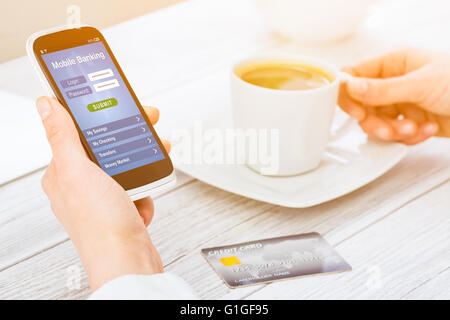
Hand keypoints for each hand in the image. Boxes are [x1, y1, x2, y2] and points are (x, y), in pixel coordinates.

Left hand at [36, 96, 169, 290]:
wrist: (128, 262)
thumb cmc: (101, 225)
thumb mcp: (79, 172)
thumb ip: (63, 136)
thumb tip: (45, 105)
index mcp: (63, 174)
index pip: (78, 133)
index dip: (99, 115)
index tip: (117, 103)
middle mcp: (81, 186)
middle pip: (106, 148)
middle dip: (129, 138)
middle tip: (147, 126)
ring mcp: (102, 199)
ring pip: (125, 167)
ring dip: (142, 164)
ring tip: (153, 160)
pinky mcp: (121, 210)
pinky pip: (136, 189)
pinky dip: (144, 191)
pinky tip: (143, 198)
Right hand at [339, 48, 449, 144]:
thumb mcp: (420, 84)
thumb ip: (381, 89)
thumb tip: (349, 87)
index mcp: (393, 63)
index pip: (354, 75)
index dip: (349, 94)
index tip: (355, 112)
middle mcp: (394, 82)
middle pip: (363, 105)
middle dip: (375, 121)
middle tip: (388, 129)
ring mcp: (402, 102)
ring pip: (377, 122)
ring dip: (393, 131)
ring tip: (414, 129)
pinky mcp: (410, 120)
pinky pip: (394, 133)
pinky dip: (409, 137)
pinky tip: (427, 130)